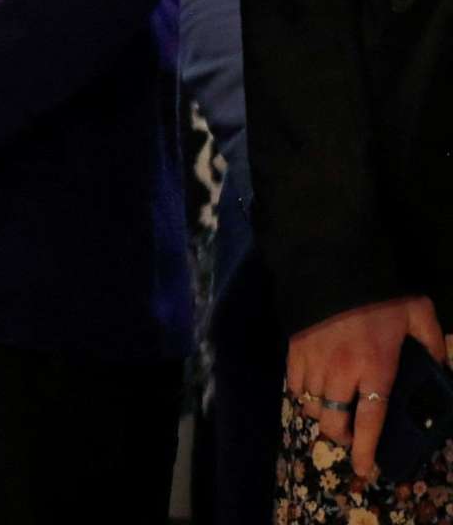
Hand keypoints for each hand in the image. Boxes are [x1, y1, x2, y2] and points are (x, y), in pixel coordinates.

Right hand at [288, 295, 444, 480]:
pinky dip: (304, 396)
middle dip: (342, 437)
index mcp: (375, 367)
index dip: (366, 448)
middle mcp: (341, 372)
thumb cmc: (380, 293)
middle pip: (334, 421)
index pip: (370, 419)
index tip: (364, 468)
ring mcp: (314, 362)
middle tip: (352, 437)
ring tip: (335, 413)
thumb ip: (434, 343)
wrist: (333, 262)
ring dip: (324, 416)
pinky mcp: (294, 349)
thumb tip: (444, 367)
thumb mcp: (419, 314)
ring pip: (313, 407)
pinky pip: (294, 386)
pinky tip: (315, 392)